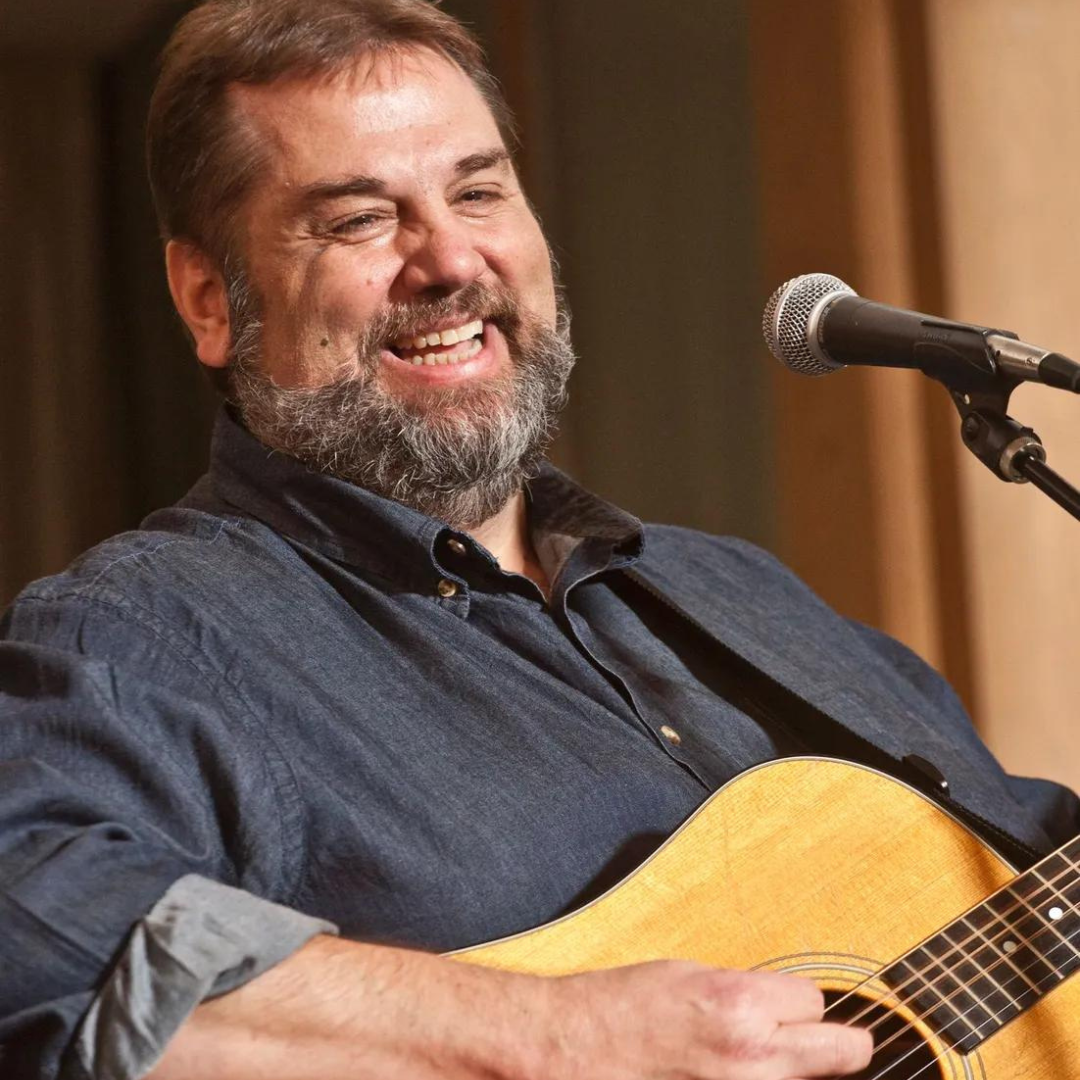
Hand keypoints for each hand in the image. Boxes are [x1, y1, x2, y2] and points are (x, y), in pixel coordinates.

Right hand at [537, 960, 872, 1078]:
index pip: (815, 1001)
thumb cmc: (621, 1006)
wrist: (574, 1050)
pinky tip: (732, 1074)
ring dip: (795, 1070)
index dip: (797, 1003)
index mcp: (738, 1003)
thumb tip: (787, 1008)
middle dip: (839, 1044)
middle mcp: (751, 1055)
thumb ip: (745, 993)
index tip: (787, 1007)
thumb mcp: (688, 976)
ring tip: (758, 1059)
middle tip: (839, 1044)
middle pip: (844, 1052)